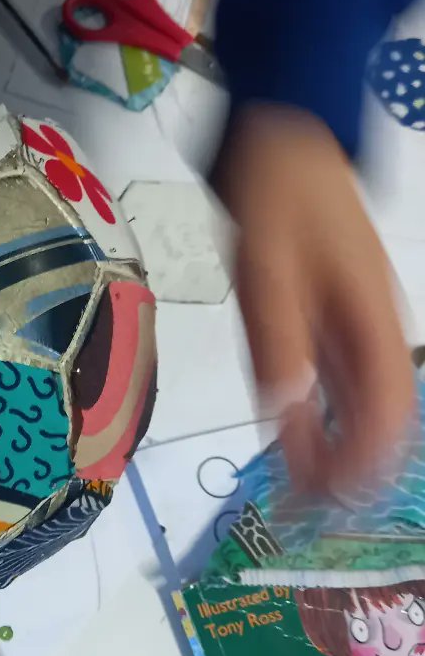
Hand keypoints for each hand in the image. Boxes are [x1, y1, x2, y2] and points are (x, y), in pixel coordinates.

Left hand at [218, 104, 415, 493]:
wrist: (281, 141)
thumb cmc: (282, 197)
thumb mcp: (269, 269)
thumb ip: (278, 340)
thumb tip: (286, 411)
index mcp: (372, 322)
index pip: (386, 411)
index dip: (364, 464)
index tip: (331, 502)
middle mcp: (368, 330)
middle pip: (372, 417)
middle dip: (344, 469)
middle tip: (303, 513)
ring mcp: (346, 323)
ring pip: (348, 402)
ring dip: (325, 448)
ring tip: (294, 492)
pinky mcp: (319, 315)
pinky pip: (323, 376)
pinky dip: (309, 412)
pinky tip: (289, 436)